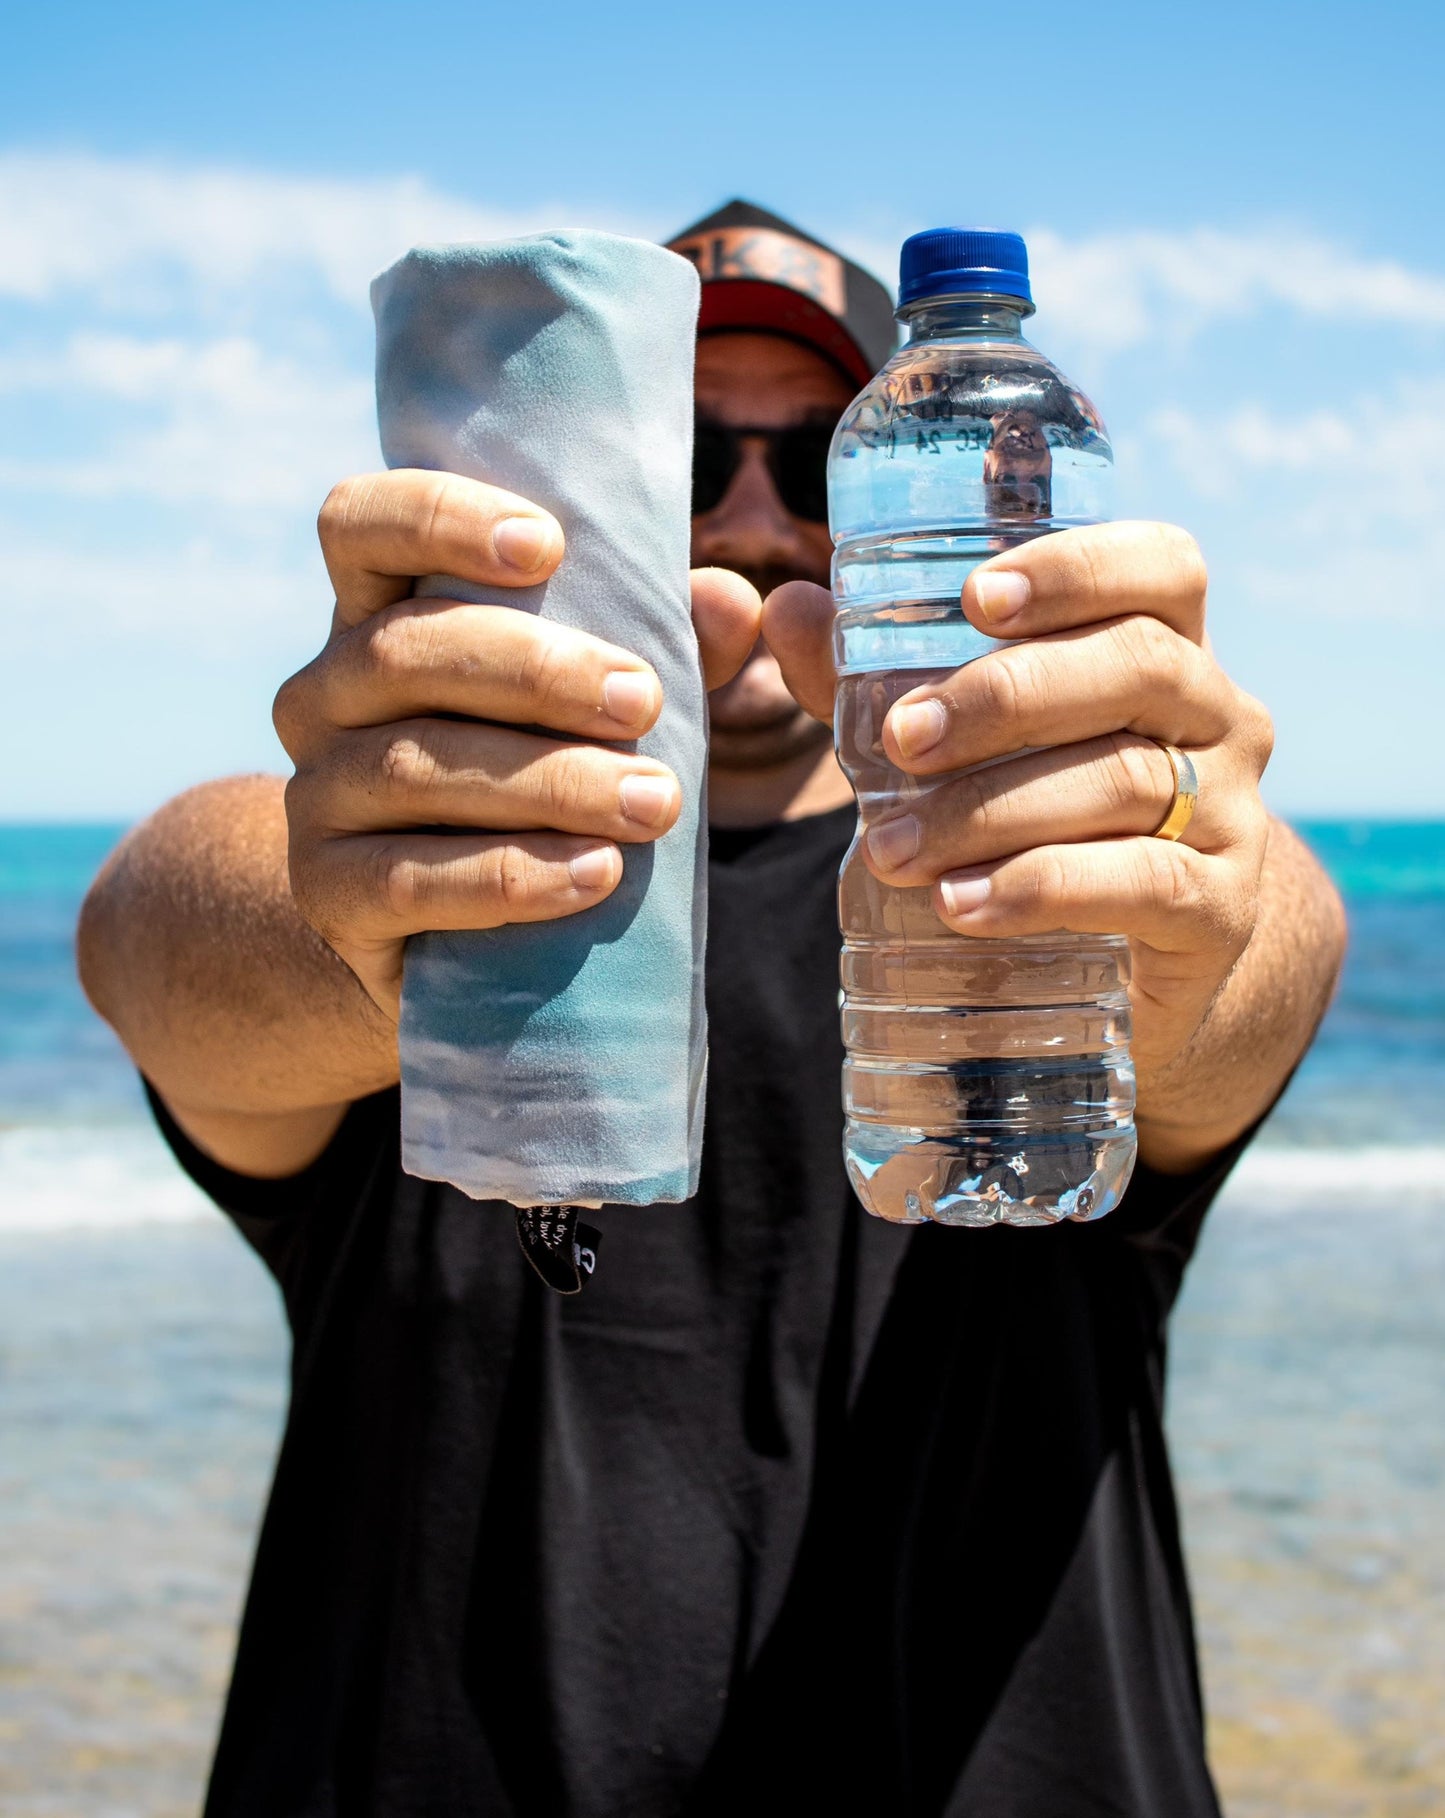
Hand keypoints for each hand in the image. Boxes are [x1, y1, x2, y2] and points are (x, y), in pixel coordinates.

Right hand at [275, 469, 759, 1018]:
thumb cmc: (536, 785)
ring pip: (413, 766)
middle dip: (535, 671)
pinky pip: (409, 879)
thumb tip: (734, 603)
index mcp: (377, 616)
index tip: (548, 544)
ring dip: (548, 782)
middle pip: (402, 649)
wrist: (447, 941)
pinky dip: (511, 875)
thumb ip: (669, 647)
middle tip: (643, 700)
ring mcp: (314, 797)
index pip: (360, 522)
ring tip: (653, 804)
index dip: (438, 516)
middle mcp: (324, 695)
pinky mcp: (329, 897)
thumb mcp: (602, 706)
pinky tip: (595, 875)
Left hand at [763, 522, 1274, 1103]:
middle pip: (1135, 666)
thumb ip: (883, 680)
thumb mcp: (969, 745)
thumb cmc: (1043, 818)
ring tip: (890, 848)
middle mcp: (1218, 715)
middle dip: (1005, 694)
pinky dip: (1042, 887)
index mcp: (1165, 646)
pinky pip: (1142, 882)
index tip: (975, 595)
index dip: (1077, 567)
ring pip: (1126, 779)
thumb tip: (789, 608)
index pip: (1160, 568)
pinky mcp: (1219, 910)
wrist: (1146, 967)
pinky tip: (962, 903)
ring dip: (992, 809)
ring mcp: (1230, 813)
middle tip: (900, 739)